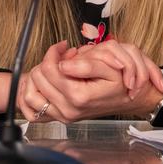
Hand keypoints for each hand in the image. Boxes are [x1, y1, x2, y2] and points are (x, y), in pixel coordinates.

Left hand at [18, 40, 162, 122]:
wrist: (131, 100)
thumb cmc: (123, 82)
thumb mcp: (111, 67)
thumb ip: (86, 64)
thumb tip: (63, 64)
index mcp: (79, 96)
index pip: (49, 68)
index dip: (54, 51)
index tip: (65, 46)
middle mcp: (68, 109)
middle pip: (38, 79)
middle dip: (48, 61)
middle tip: (63, 55)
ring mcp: (63, 116)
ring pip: (31, 94)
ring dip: (40, 76)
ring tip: (56, 67)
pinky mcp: (61, 117)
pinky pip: (34, 108)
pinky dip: (35, 93)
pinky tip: (47, 82)